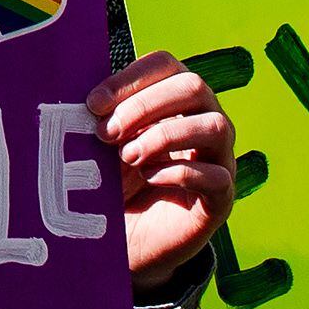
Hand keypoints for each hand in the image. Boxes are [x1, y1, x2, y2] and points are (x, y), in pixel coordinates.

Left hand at [93, 50, 236, 288]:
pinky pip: (217, 175)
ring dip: (165, 136)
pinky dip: (179, 173)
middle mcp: (204, 122)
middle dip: (144, 106)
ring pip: (215, 126)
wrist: (126, 243)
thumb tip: (86, 100)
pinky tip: (149, 178)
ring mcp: (219, 159)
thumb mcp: (101, 147)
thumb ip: (100, 119)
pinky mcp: (221, 198)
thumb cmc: (114, 185)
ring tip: (128, 157)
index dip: (130, 78)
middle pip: (194, 86)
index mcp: (175, 100)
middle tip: (106, 133)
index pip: (166, 65)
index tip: (93, 103)